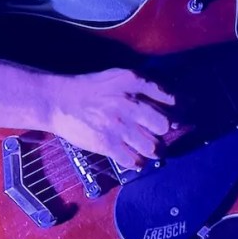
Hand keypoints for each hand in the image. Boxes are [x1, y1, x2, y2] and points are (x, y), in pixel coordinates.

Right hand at [45, 69, 174, 169]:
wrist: (59, 101)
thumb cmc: (92, 88)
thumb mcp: (120, 76)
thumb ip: (146, 84)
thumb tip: (172, 99)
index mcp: (134, 84)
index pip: (170, 99)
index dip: (177, 110)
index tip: (176, 118)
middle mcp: (129, 105)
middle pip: (163, 125)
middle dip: (165, 132)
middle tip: (160, 135)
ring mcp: (118, 127)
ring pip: (152, 147)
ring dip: (155, 151)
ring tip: (151, 150)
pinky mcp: (106, 144)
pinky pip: (132, 160)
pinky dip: (137, 162)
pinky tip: (136, 159)